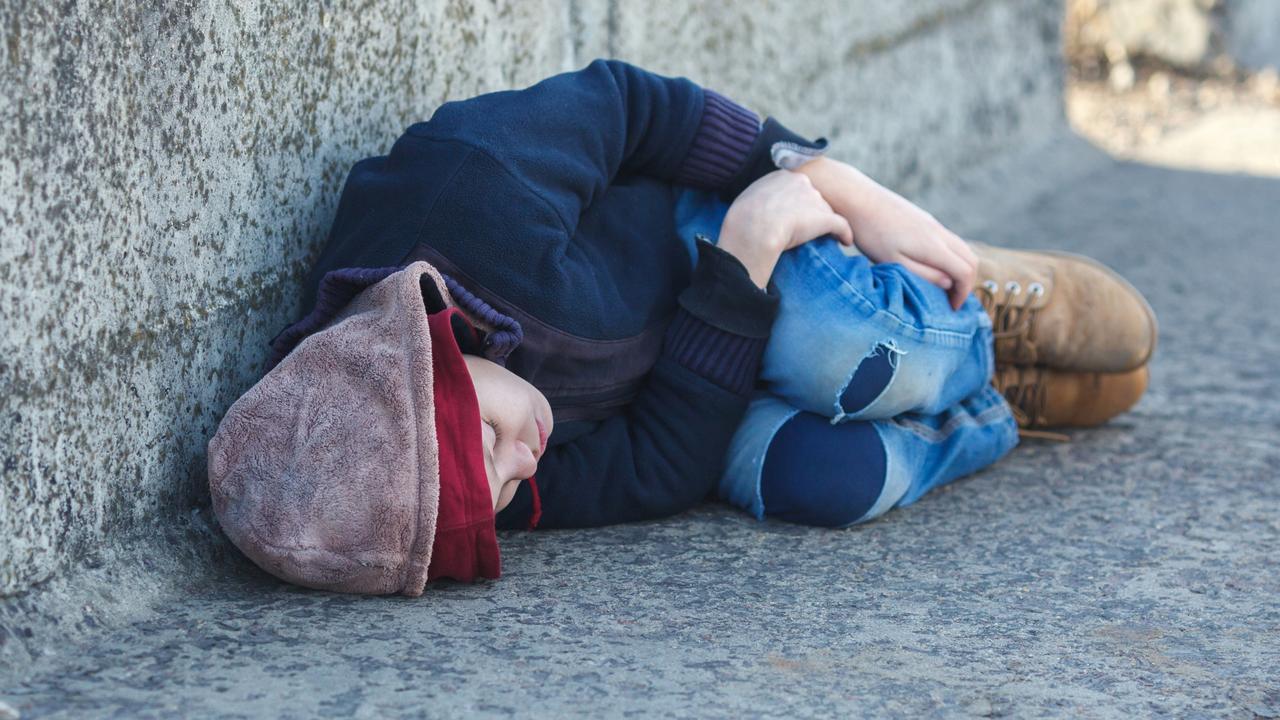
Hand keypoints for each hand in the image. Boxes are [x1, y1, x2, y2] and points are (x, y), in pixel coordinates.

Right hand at [717, 170, 853, 286]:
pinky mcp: (825, 218)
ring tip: (824, 238)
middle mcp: (802, 182)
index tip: (793, 216)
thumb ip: (758, 196)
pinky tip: (846, 242)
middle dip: (812, 212)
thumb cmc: (743, 220)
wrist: (753, 230)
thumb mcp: (746, 199)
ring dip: (825, 224)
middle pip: (814, 197)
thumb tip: (757, 206)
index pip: (797, 187)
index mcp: (782, 175)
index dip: (796, 203)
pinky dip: (845, 234)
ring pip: (826, 212)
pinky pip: (841, 225)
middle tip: (808, 228)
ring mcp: (814, 199)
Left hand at [797, 157, 978, 309]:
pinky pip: (947, 239)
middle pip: (970, 258)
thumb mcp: (894, 262)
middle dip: (966, 282)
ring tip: (942, 286)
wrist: (857, 198)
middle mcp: (938, 232)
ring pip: (960, 247)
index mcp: (933, 246)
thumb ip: (924, 274)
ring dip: (959, 268)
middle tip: (951, 300)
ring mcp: (932, 223)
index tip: (952, 308)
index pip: (965, 271)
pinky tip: (931, 266)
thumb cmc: (870, 234)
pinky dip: (950, 256)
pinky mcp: (923, 218)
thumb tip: (949, 283)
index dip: (964, 293)